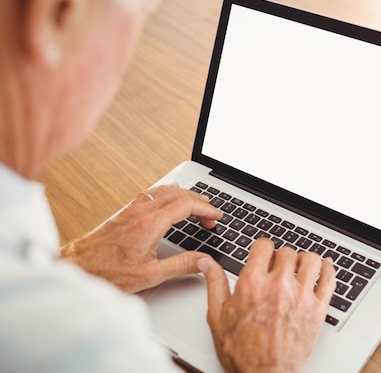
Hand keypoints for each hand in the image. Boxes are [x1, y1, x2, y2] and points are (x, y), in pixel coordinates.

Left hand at [59, 184, 222, 292]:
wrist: (79, 266)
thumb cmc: (108, 272)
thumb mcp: (150, 275)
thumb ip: (181, 266)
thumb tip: (204, 260)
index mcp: (151, 223)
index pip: (187, 205)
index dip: (206, 209)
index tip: (217, 216)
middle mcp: (143, 211)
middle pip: (180, 194)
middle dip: (200, 203)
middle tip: (211, 218)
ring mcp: (134, 208)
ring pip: (167, 190)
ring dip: (186, 196)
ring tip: (197, 208)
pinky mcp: (127, 211)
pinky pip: (155, 193)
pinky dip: (170, 194)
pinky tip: (171, 200)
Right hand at [199, 239, 335, 372]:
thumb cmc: (242, 353)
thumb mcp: (218, 318)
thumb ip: (214, 285)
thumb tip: (207, 264)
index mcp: (253, 284)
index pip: (264, 246)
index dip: (263, 248)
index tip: (263, 254)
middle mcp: (278, 286)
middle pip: (287, 252)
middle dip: (281, 257)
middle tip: (279, 267)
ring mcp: (301, 296)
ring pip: (311, 260)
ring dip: (305, 260)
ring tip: (300, 267)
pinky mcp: (318, 309)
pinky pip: (330, 279)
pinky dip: (328, 269)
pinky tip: (324, 268)